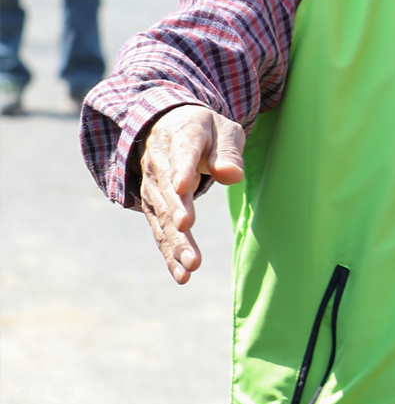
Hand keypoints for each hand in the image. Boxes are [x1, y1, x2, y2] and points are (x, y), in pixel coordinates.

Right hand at [139, 105, 246, 284]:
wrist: (167, 127)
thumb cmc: (204, 130)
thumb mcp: (223, 130)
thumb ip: (228, 152)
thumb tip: (231, 175)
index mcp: (182, 137)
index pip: (183, 154)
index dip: (182, 171)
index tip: (183, 187)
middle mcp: (160, 165)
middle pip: (169, 192)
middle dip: (178, 213)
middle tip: (188, 229)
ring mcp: (154, 188)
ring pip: (162, 217)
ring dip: (176, 242)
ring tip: (191, 265)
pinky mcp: (153, 207)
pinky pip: (161, 231)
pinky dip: (170, 253)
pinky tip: (182, 275)